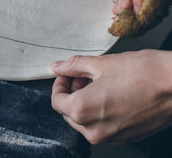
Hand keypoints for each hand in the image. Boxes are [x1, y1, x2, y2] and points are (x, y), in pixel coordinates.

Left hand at [50, 50, 171, 144]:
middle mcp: (94, 130)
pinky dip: (100, 113)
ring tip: (100, 84)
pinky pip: (102, 127)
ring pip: (85, 121)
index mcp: (82, 110)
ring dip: (85, 103)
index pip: (56, 101)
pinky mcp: (125, 137)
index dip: (59, 85)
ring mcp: (111, 137)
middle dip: (72, 93)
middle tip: (83, 76)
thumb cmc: (144, 73)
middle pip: (69, 113)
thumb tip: (57, 67)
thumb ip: (73, 66)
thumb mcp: (101, 64)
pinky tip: (111, 95)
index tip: (66, 76)